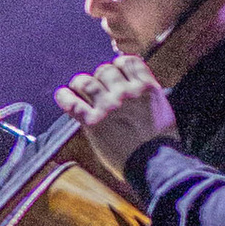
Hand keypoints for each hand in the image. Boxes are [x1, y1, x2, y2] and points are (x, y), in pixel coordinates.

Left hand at [58, 54, 172, 174]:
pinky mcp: (93, 123)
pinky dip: (64, 97)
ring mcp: (108, 106)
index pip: (127, 61)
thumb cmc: (161, 141)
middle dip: (100, 76)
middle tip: (98, 87)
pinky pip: (72, 103)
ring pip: (86, 82)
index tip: (116, 71)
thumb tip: (136, 86)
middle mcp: (126, 92)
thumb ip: (147, 94)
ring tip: (78, 88)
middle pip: (105, 70)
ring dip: (80, 83)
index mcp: (146, 87)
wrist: (155, 164)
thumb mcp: (161, 107)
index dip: (119, 64)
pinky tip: (63, 95)